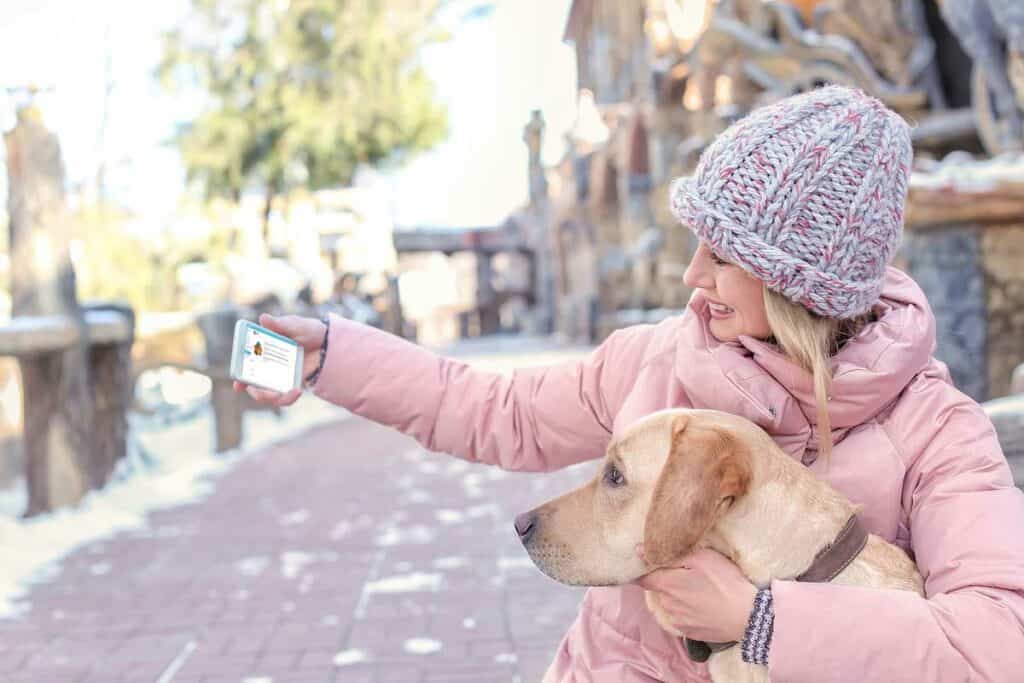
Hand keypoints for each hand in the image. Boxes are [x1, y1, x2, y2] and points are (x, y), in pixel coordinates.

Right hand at [232, 313, 326, 406]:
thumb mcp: (295, 325)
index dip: (239, 376)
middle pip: (252, 384)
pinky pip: (284, 398)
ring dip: (273, 398)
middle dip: (257, 392)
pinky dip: (287, 399)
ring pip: (267, 395)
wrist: (330, 343)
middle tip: (267, 393)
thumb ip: (279, 324)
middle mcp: (267, 365)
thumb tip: (263, 319)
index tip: (238, 384)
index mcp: (262, 349)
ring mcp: (279, 376)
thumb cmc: (310, 330)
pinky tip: (298, 391)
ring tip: (292, 392)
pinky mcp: (290, 384)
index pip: (245, 364)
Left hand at [634, 548, 756, 642]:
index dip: (643, 570)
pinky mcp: (690, 633)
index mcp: (667, 585)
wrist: (747, 617)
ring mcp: (678, 621)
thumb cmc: (725, 582)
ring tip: (701, 591)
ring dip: (679, 597)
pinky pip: (682, 617)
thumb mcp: (702, 557)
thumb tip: (640, 550)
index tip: (650, 564)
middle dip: (669, 581)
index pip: (641, 578)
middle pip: (660, 589)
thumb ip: (670, 554)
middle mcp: (667, 605)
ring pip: (671, 604)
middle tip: (689, 574)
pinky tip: (705, 606)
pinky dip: (689, 611)